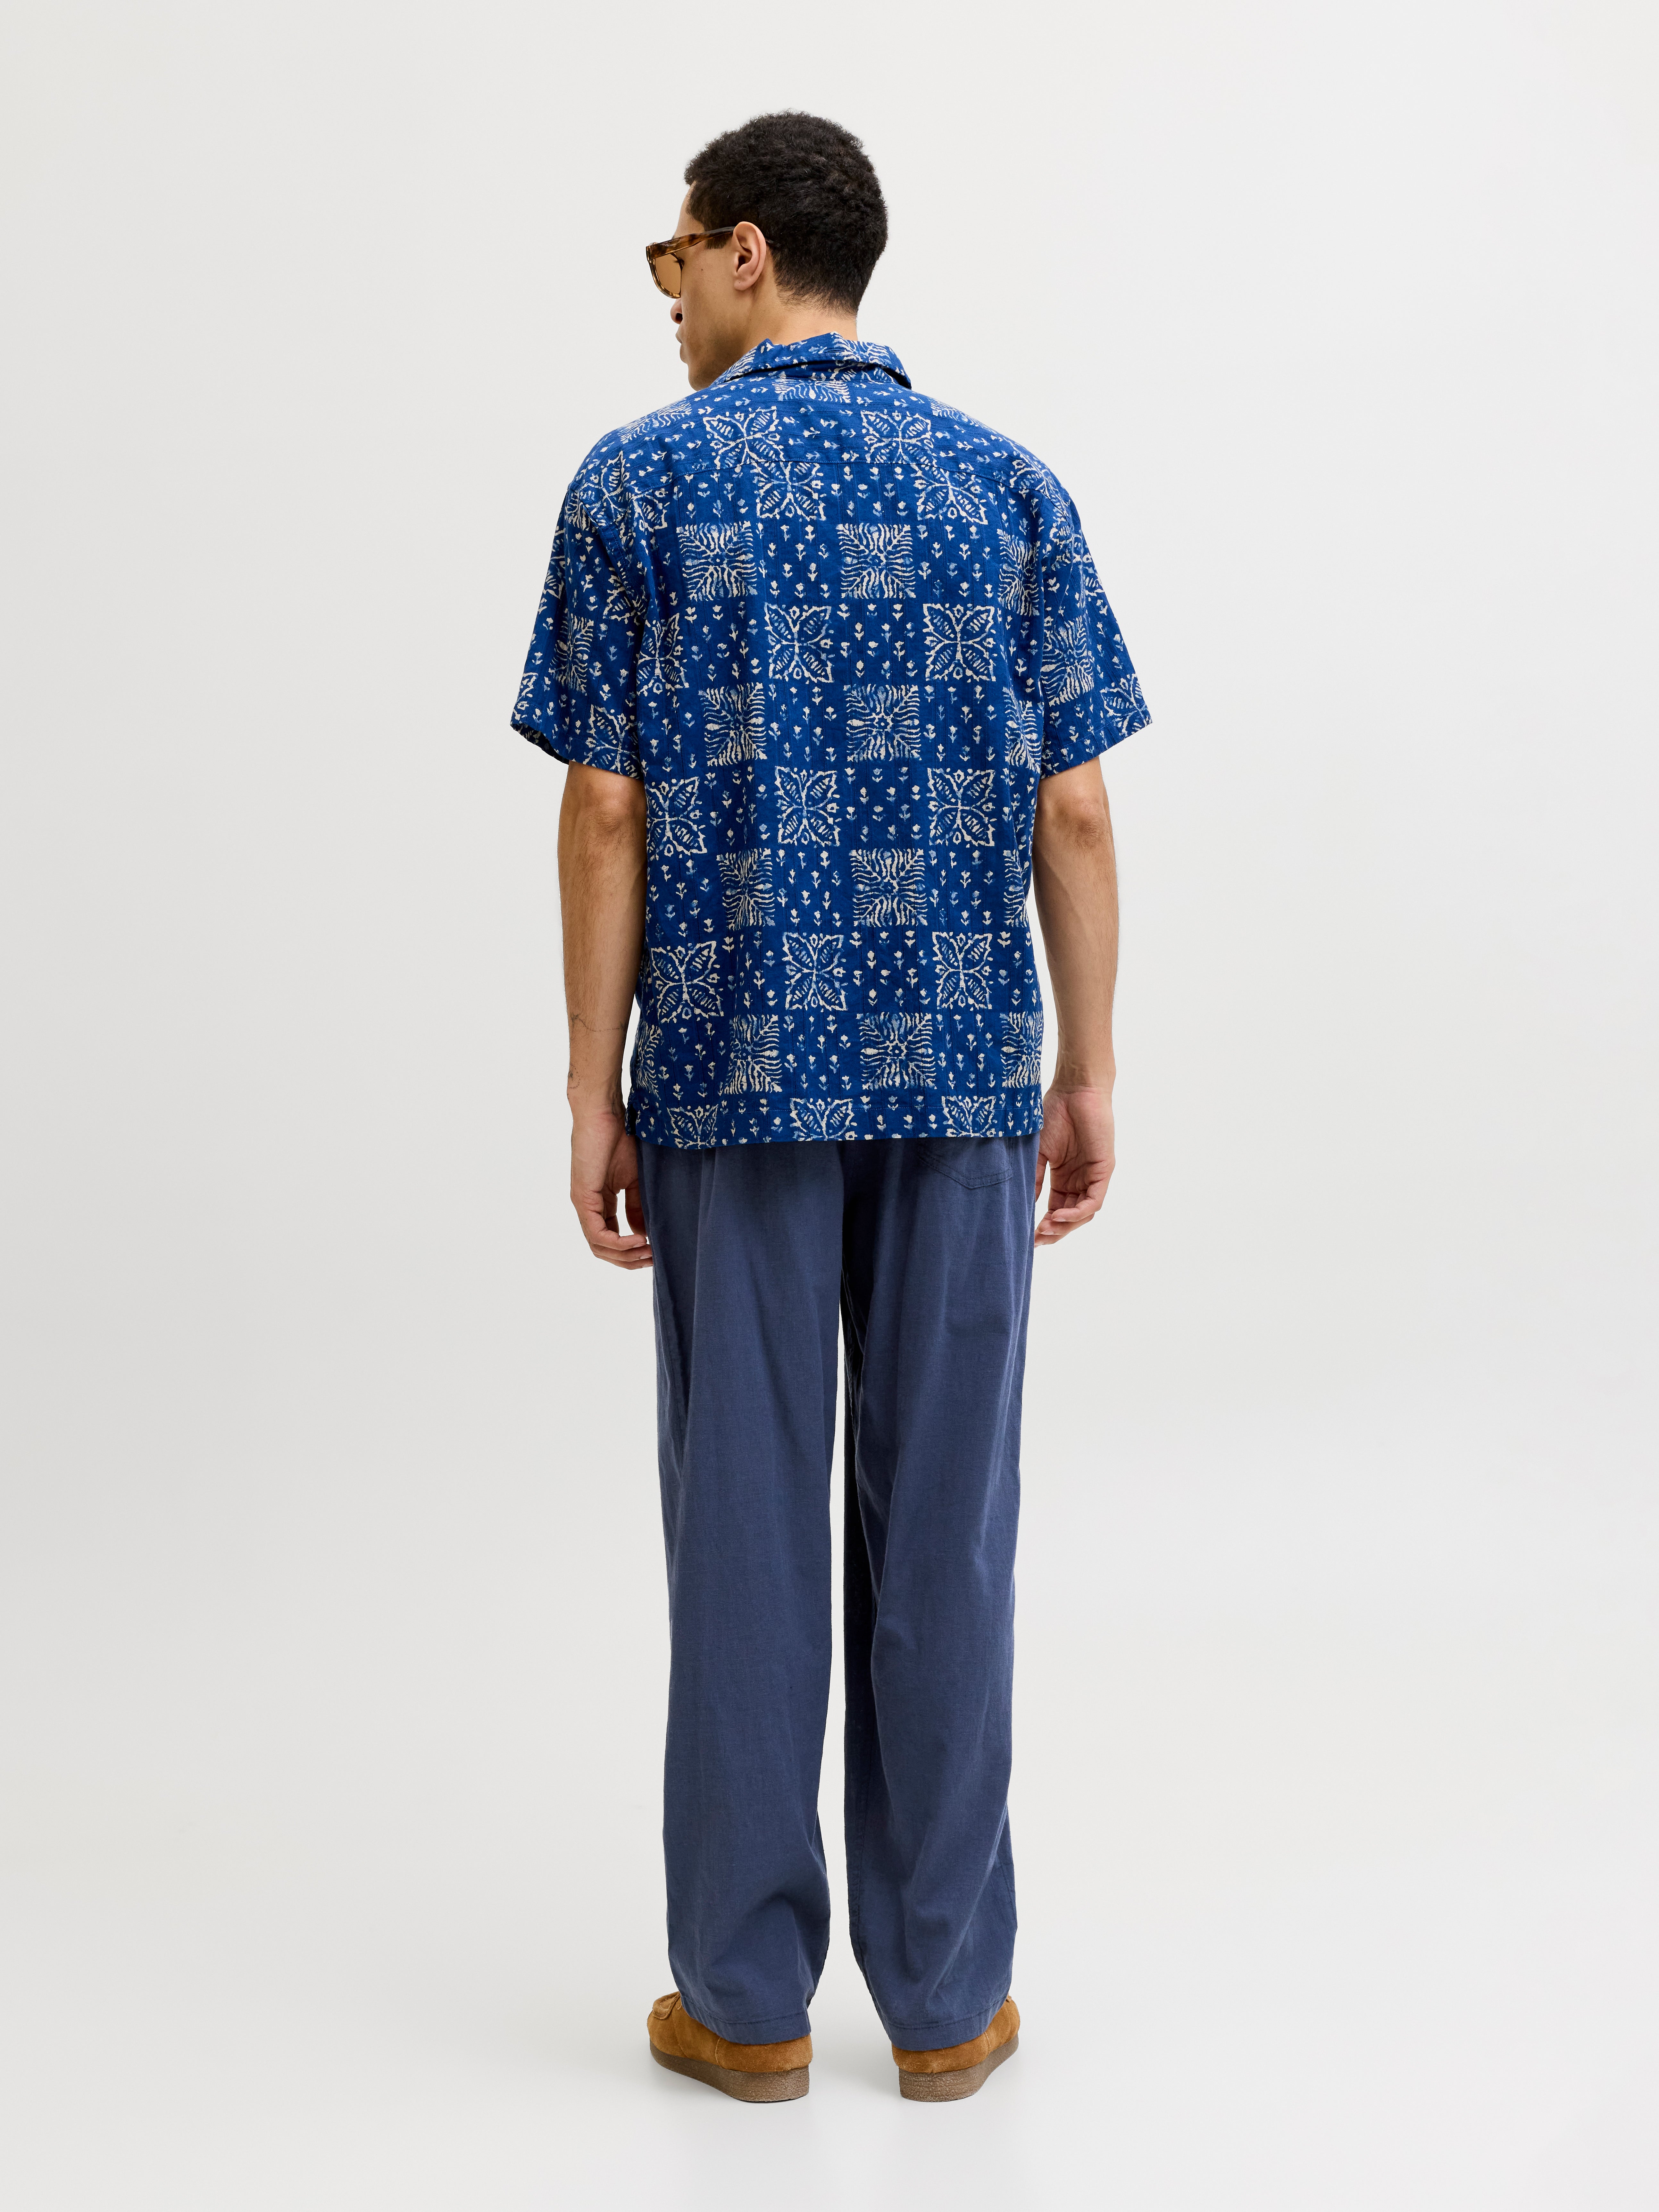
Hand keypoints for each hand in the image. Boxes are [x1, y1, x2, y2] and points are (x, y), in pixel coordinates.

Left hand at [570, 1111, 651, 1268]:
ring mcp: (583, 1204)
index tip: (656, 1251)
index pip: (611, 1238)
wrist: (604, 1113)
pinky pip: (597, 1234)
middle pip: (603, 1249)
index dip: (632, 1251)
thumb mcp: (635, 1179)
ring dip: (625, 1255)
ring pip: (599, 1246)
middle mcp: (588, 1208)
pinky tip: (639, 1239)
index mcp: (600, 1203)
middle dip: (629, 1260)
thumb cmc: (619, 1138)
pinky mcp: (583, 1199)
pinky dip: (619, 1242)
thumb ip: (637, 1207)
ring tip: (649, 1252)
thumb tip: (644, 1234)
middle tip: (654, 1260)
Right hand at [1035, 1085, 1114, 1246]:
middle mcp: (1080, 1180)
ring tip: (1045, 1229)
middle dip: (1054, 1231)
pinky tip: (1059, 1216)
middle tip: (1036, 1240)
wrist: (1074, 1090)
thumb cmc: (1055, 1114)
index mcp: (1064, 1177)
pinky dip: (1078, 1212)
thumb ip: (1033, 1178)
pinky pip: (1094, 1201)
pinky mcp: (1104, 1170)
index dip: (1044, 1225)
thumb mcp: (1038, 1152)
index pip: (1056, 1209)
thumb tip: (1023, 1205)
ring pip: (1083, 1213)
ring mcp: (1093, 1176)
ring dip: (1065, 1226)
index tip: (1027, 1237)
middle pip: (1070, 1217)